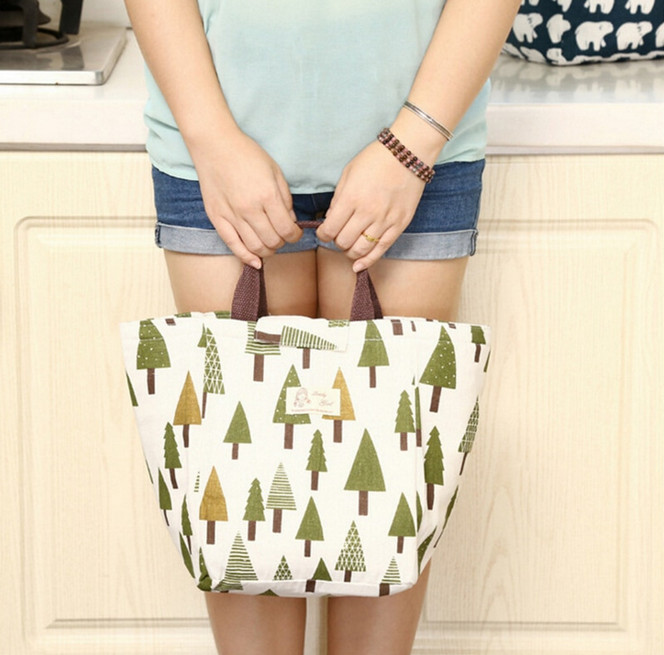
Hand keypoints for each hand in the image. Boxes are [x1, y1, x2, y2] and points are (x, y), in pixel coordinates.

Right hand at [191, 128, 301, 267]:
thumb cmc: (247, 155)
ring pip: (255, 247)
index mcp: (267, 196)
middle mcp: (250, 209)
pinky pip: (233, 245)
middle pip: (273, 241)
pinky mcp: (217, 218)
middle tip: (282, 236)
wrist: (215, 145)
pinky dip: (246, 257)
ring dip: (267, 251)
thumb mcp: (275, 172)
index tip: (295, 233)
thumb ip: (285, 199)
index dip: (296, 236)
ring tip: (270, 243)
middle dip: (282, 243)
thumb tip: (291, 222)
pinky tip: (255, 261)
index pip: (287, 230)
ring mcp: (232, 215)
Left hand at [317, 140, 427, 271]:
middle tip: (338, 235)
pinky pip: (381, 250)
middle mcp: (367, 212)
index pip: (330, 229)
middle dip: (337, 242)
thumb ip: (338, 199)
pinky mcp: (399, 225)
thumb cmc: (376, 159)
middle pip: (344, 242)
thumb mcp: (348, 173)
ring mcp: (385, 220)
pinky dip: (367, 261)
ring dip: (350, 252)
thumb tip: (331, 220)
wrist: (408, 154)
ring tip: (349, 246)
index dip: (323, 235)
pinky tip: (359, 265)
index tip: (324, 233)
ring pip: (360, 249)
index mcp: (351, 198)